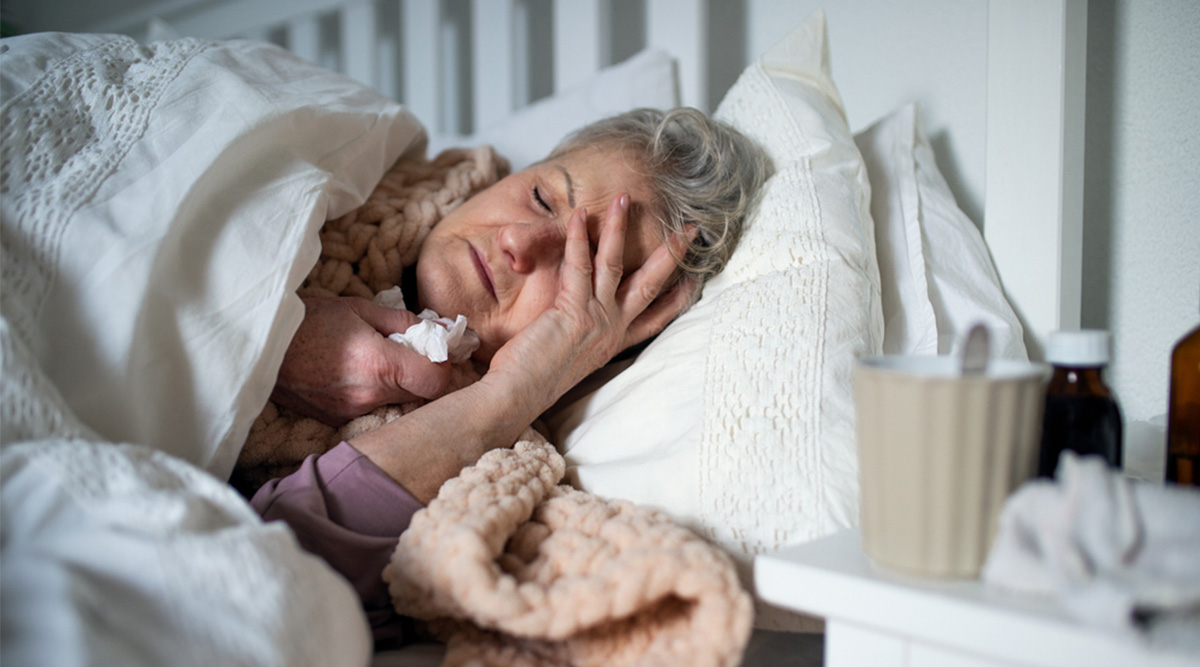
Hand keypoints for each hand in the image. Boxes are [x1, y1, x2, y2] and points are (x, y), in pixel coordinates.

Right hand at [272, 296, 450, 425]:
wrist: (256, 344)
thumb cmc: (308, 320)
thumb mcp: (360, 309)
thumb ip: (406, 322)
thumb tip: (442, 330)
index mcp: (379, 365)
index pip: (437, 381)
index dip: (442, 363)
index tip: (433, 348)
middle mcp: (368, 396)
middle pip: (420, 394)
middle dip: (420, 371)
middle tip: (404, 348)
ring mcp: (350, 412)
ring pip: (395, 401)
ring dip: (395, 382)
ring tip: (371, 357)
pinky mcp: (335, 419)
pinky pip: (370, 407)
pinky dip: (372, 391)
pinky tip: (352, 371)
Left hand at [484, 193, 694, 413]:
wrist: (517, 397)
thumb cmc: (533, 382)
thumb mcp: (569, 356)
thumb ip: (579, 335)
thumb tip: (571, 319)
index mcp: (613, 344)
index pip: (656, 319)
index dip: (678, 298)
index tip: (695, 279)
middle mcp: (612, 331)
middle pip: (652, 285)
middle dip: (673, 255)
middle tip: (691, 230)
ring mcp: (596, 320)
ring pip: (616, 265)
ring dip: (621, 228)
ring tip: (626, 198)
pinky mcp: (573, 311)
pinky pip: (580, 265)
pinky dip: (579, 238)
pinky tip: (581, 214)